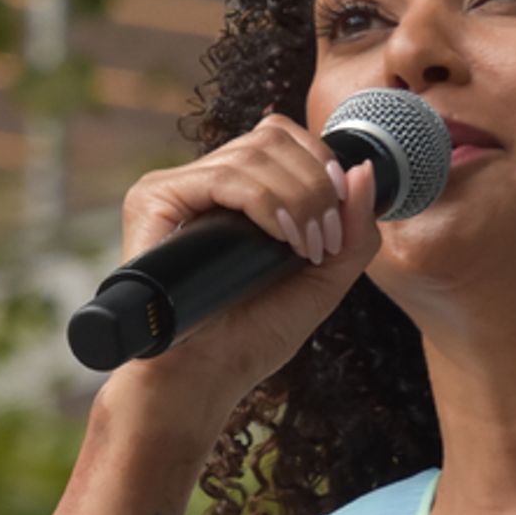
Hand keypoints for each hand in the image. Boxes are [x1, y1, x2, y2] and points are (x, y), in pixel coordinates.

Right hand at [94, 115, 380, 447]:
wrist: (204, 378)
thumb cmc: (252, 336)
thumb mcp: (323, 280)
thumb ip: (353, 229)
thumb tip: (362, 169)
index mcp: (237, 192)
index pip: (281, 136)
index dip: (320, 164)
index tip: (338, 219)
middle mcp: (202, 182)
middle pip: (271, 136)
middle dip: (316, 185)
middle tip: (324, 241)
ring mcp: (175, 188)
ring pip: (254, 154)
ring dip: (298, 199)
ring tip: (305, 248)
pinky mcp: (152, 200)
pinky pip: (224, 177)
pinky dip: (266, 202)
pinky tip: (281, 239)